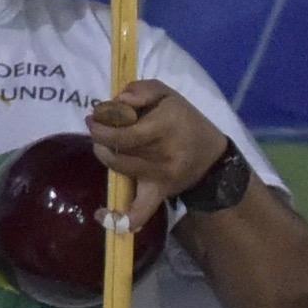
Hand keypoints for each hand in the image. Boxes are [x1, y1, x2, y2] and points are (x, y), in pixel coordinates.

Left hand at [82, 78, 230, 200]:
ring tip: (105, 145)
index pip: (123, 132)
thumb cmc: (185, 120)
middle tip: (97, 128)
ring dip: (105, 155)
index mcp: (165, 127)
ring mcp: (161, 177)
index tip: (95, 116)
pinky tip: (100, 214)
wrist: (212, 156)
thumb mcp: (167, 94)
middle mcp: (163, 154)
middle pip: (117, 150)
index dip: (102, 125)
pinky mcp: (159, 193)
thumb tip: (120, 101)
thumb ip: (141, 89)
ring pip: (119, 169)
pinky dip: (121, 218)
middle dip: (100, 137)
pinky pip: (140, 211)